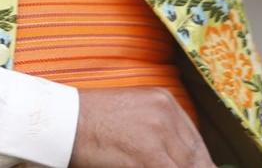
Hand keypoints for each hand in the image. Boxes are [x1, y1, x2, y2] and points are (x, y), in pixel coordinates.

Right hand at [69, 88, 209, 167]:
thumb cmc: (90, 121)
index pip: (194, 140)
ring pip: (186, 166)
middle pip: (195, 156)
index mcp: (163, 101)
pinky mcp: (148, 155)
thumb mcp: (131, 113)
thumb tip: (175, 157)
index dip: (199, 162)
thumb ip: (156, 130)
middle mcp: (166, 113)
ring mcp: (158, 133)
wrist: (62, 121)